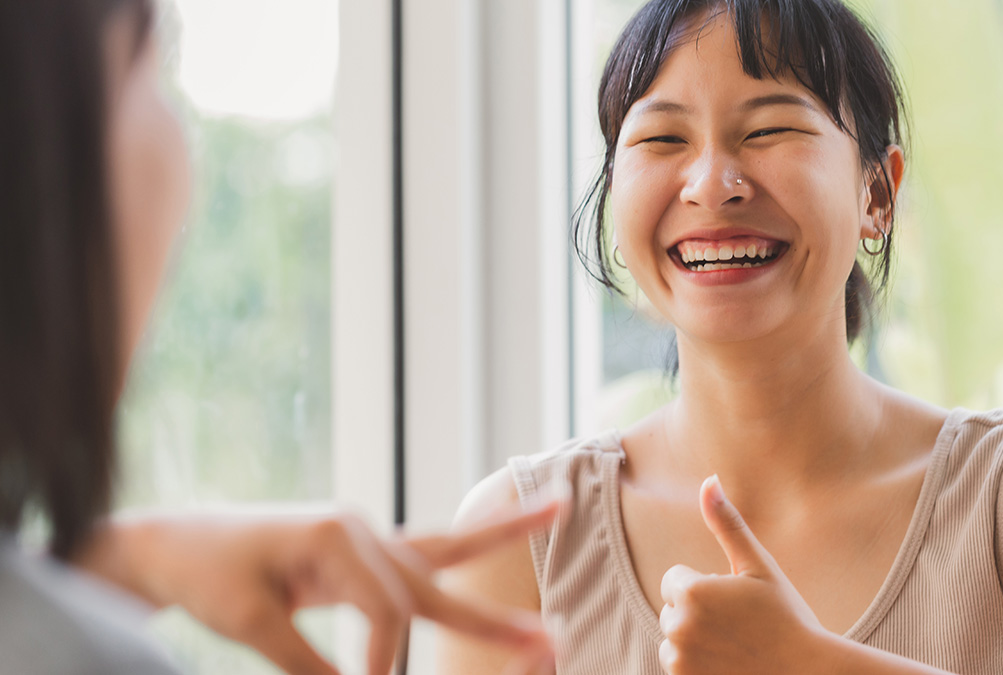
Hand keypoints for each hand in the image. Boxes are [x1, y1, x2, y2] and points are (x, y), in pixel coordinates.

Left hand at [95, 503, 557, 674]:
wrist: (174, 540)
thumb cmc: (205, 574)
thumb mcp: (249, 623)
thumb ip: (308, 662)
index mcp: (333, 535)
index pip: (383, 611)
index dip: (378, 662)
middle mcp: (360, 528)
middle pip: (435, 578)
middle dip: (490, 617)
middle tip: (551, 641)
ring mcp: (366, 534)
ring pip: (444, 550)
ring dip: (504, 541)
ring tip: (558, 513)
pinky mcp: (363, 550)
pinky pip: (425, 550)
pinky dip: (471, 544)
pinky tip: (519, 520)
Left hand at [658, 476, 828, 674]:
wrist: (806, 674)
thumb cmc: (786, 617)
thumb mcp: (758, 566)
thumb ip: (727, 524)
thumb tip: (709, 480)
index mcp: (692, 590)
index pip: (675, 579)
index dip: (704, 586)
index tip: (734, 600)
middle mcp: (678, 626)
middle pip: (673, 609)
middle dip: (698, 612)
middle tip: (739, 624)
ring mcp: (679, 660)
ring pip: (674, 638)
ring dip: (695, 639)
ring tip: (735, 644)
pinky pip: (677, 664)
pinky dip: (696, 664)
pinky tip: (729, 663)